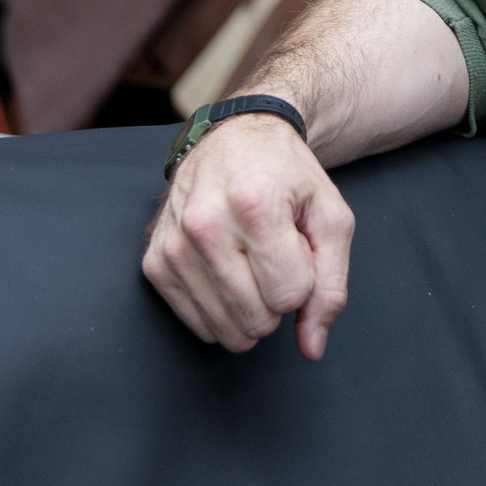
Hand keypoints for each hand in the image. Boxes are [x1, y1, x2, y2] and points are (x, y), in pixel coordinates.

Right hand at [142, 113, 353, 358]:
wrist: (235, 138)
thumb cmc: (288, 177)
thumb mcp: (330, 218)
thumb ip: (331, 286)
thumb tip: (312, 347)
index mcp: (255, 205)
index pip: (290, 295)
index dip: (304, 280)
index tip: (296, 249)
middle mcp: (204, 224)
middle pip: (257, 319)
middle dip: (277, 299)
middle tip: (274, 256)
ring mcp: (173, 245)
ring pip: (227, 331)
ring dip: (250, 308)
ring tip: (251, 262)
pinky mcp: (155, 263)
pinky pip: (198, 326)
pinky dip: (222, 310)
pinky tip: (227, 270)